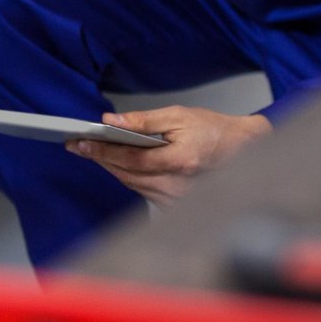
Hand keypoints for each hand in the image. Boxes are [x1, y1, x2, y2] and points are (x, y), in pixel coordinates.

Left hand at [66, 105, 271, 205]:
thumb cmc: (213, 131)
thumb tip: (111, 121)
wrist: (242, 151)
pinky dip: (128, 176)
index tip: (80, 143)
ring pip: (131, 184)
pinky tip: (118, 163)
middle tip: (78, 144)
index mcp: (180, 162)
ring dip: (112, 167)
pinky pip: (142, 190)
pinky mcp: (174, 205)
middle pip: (126, 174)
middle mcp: (177, 186)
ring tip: (93, 150)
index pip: (132, 159)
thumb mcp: (179, 116)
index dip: (103, 151)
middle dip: (101, 158)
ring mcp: (176, 199)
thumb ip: (143, 121)